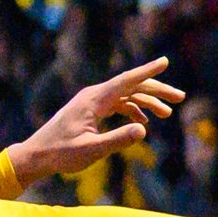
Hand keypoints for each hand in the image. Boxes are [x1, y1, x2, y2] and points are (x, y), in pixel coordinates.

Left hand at [6, 58, 186, 185]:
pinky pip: (118, 104)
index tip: (165, 61)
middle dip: (156, 90)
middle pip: (131, 87)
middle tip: (180, 97)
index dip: (147, 71)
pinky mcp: (91, 111)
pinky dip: (133, 110)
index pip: (126, 81)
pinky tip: (143, 122)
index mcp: (94, 100)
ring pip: (126, 96)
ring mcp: (92, 102)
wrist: (37, 155)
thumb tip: (143, 129)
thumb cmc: (61, 153)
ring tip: (167, 113)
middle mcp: (94, 96)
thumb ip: (117, 139)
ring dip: (147, 102)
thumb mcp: (91, 150)